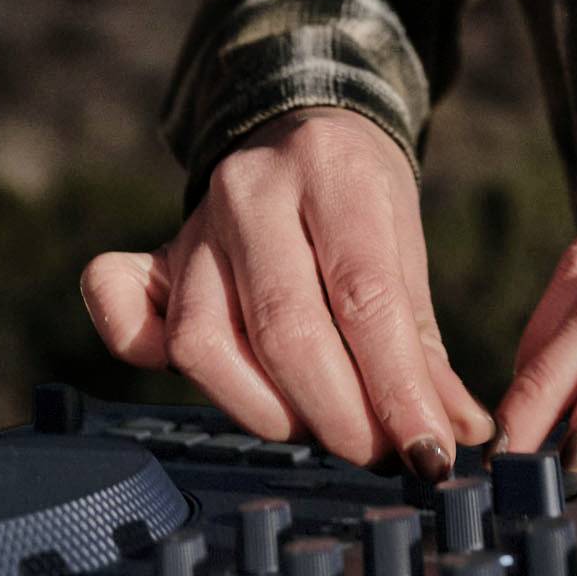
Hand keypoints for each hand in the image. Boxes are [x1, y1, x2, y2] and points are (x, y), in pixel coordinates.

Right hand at [80, 106, 494, 475]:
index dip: (397, 389)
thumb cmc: (360, 199)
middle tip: (375, 454)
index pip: (365, 297)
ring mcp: (194, 223)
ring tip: (315, 428)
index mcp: (333, 173)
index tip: (427, 452)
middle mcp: (253, 192)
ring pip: (205, 341)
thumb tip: (455, 434)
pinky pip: (121, 305)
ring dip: (264, 410)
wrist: (300, 122)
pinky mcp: (154, 253)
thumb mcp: (405, 246)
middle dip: (337, 413)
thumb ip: (422, 345)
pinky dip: (139, 349)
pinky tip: (206, 383)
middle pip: (285, 327)